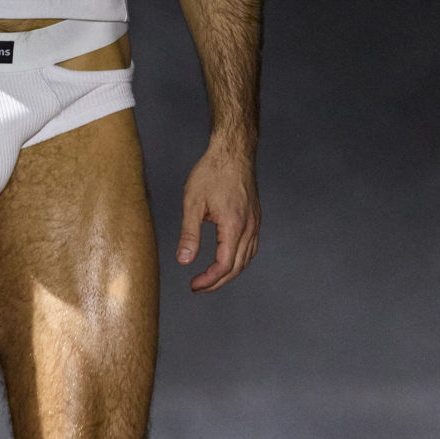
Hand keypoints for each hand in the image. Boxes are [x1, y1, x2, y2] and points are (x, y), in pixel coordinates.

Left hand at [176, 144, 259, 292]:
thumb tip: (184, 260)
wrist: (233, 152)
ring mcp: (255, 223)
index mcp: (233, 226)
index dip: (209, 280)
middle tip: (198, 286)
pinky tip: (228, 259)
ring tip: (210, 277)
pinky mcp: (255, 217)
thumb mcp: (193, 203)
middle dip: (217, 282)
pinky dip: (239, 259)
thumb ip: (189, 234)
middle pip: (237, 267)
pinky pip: (251, 247)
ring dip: (230, 273)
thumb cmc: (212, 172)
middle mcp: (249, 227)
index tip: (193, 285)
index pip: (224, 266)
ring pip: (247, 259)